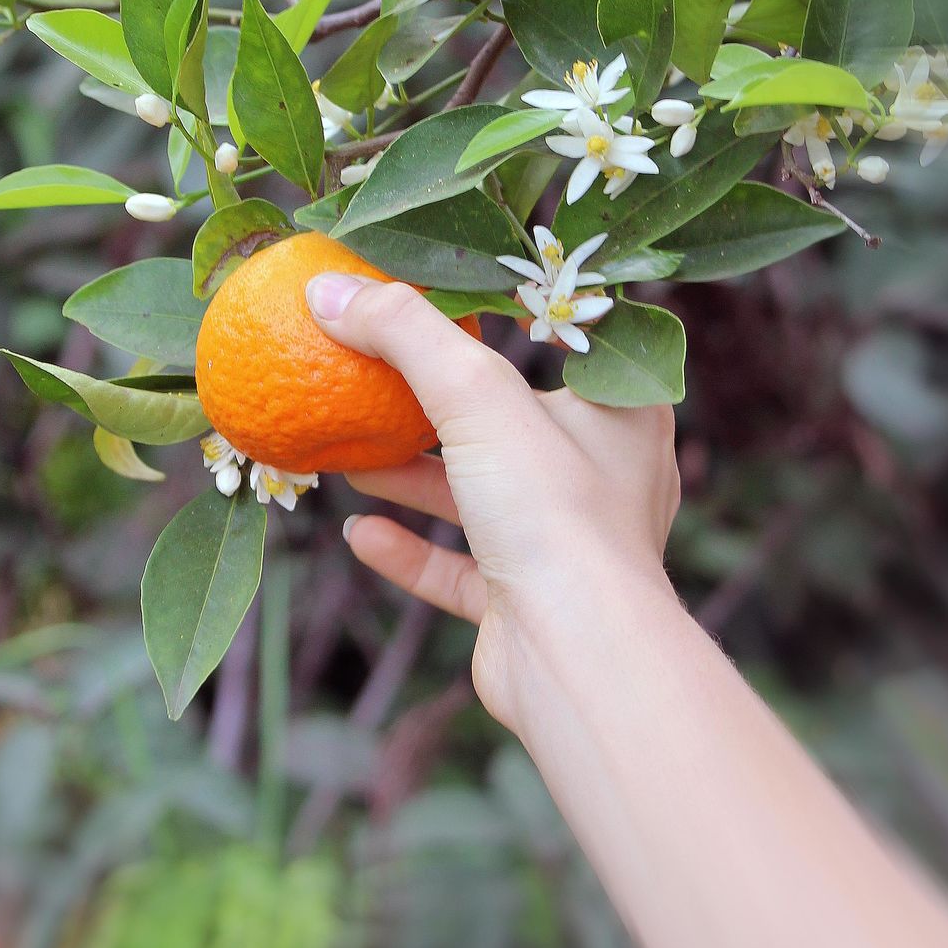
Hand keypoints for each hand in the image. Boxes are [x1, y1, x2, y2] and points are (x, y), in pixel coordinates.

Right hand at [305, 272, 680, 730]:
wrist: (579, 660)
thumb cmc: (554, 510)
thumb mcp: (475, 391)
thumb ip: (403, 331)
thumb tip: (328, 287)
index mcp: (618, 411)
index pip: (557, 342)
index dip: (499, 314)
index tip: (433, 295)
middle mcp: (602, 475)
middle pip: (506, 421)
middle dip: (436, 405)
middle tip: (373, 376)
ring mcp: (565, 545)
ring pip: (479, 496)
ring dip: (414, 477)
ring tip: (351, 456)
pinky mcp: (526, 603)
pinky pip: (460, 568)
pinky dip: (411, 550)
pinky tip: (360, 533)